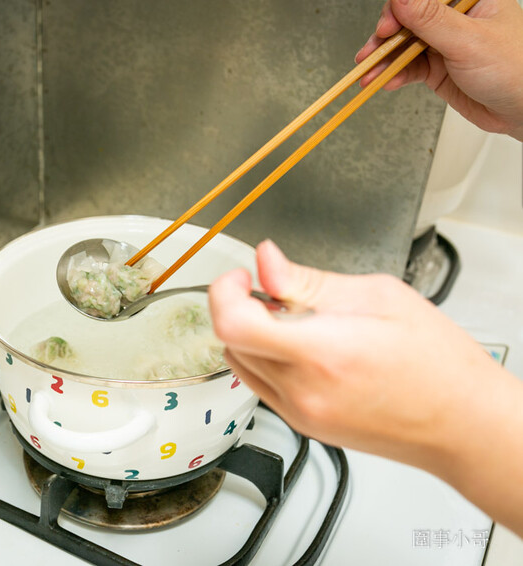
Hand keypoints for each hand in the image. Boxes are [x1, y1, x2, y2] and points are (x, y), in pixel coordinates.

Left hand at [208, 240, 517, 472]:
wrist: (462, 422)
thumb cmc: (437, 363)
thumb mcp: (378, 296)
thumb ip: (309, 280)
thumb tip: (267, 261)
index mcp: (322, 352)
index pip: (234, 325)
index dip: (224, 293)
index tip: (241, 278)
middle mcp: (303, 389)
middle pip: (232, 341)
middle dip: (241, 307)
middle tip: (274, 291)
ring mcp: (300, 412)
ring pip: (241, 363)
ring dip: (251, 334)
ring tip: (296, 320)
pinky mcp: (303, 424)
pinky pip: (260, 384)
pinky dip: (265, 358)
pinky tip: (301, 346)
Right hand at [356, 0, 522, 140]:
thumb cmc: (515, 69)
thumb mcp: (468, 41)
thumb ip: (430, 19)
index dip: (400, 9)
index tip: (386, 27)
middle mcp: (455, 18)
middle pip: (408, 20)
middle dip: (385, 38)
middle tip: (370, 53)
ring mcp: (445, 44)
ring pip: (404, 46)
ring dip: (384, 61)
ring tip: (368, 74)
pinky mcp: (438, 69)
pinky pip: (409, 68)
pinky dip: (394, 75)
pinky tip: (386, 82)